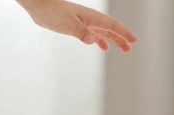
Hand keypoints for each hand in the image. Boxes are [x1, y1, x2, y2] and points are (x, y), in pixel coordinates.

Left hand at [21, 0, 136, 51]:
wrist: (39, 7)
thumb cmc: (52, 12)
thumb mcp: (67, 24)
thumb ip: (81, 32)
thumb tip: (94, 40)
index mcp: (91, 17)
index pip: (112, 25)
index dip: (123, 32)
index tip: (134, 40)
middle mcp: (90, 19)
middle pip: (110, 29)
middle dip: (121, 38)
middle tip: (129, 49)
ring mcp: (83, 23)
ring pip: (103, 32)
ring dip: (113, 40)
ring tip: (122, 49)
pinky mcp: (76, 27)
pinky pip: (92, 34)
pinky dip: (99, 40)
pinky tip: (103, 47)